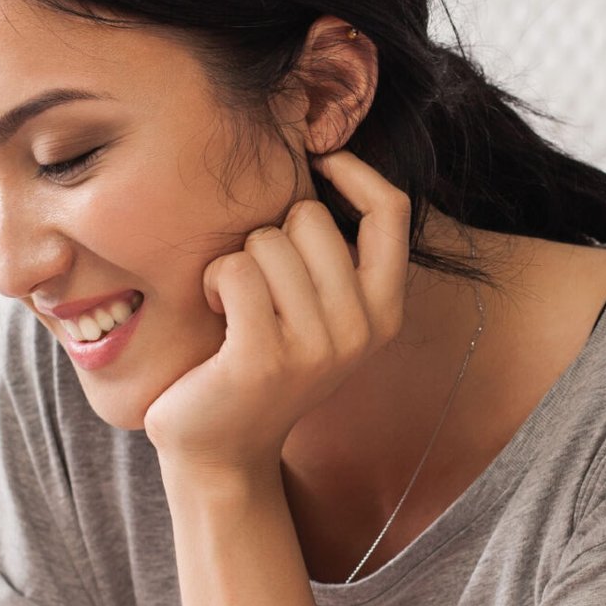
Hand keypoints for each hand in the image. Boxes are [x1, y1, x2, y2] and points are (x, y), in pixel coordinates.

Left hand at [142, 150, 412, 477]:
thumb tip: (331, 156)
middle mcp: (360, 330)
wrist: (219, 449)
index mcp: (383, 312)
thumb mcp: (317, 312)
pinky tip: (214, 312)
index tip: (321, 161)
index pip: (391, 210)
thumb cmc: (259, 362)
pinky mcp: (264, 357)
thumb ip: (334, 256)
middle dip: (270, 234)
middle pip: (311, 217)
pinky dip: (214, 282)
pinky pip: (236, 271)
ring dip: (236, 262)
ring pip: (267, 241)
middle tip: (257, 284)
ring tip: (234, 306)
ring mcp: (316, 347)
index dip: (355, 171)